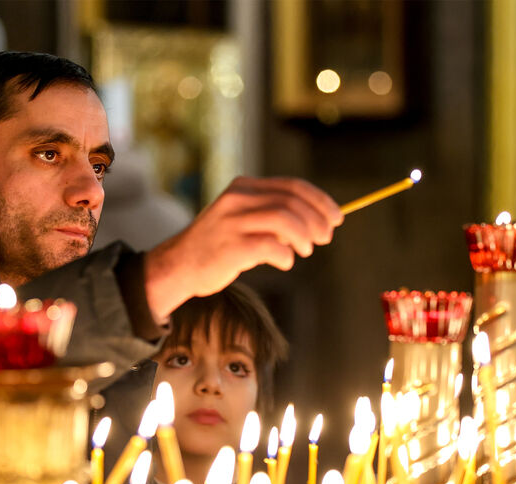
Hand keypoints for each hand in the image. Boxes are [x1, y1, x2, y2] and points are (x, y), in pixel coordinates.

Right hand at [144, 176, 341, 320]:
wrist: (178, 266)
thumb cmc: (218, 246)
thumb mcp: (243, 220)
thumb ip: (272, 216)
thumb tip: (318, 222)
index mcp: (244, 187)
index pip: (292, 186)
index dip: (320, 201)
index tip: (337, 217)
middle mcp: (237, 199)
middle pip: (292, 202)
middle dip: (317, 221)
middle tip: (325, 239)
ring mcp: (232, 222)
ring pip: (285, 220)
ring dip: (304, 236)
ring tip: (306, 251)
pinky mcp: (230, 246)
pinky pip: (270, 246)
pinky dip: (285, 255)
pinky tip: (284, 261)